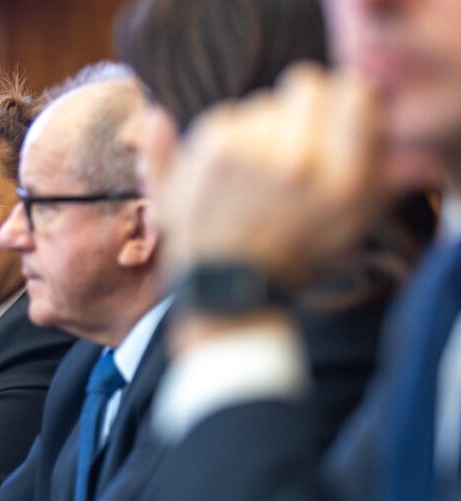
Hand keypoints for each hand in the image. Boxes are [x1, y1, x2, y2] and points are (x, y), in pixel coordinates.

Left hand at [159, 65, 384, 289]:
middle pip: (306, 85)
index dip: (342, 101)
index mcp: (343, 177)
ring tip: (254, 173)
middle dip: (299, 108)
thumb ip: (387, 178)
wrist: (225, 284)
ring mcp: (252, 151)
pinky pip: (228, 116)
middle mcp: (300, 160)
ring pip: (263, 102)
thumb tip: (421, 151)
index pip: (355, 91)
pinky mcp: (212, 148)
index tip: (330, 121)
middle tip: (288, 146)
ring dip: (261, 127)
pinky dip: (227, 138)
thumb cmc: (294, 255)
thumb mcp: (353, 225)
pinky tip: (227, 175)